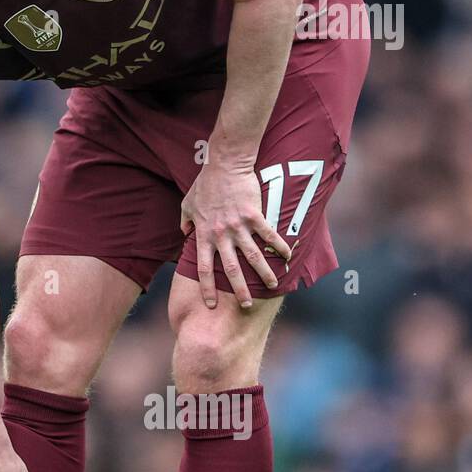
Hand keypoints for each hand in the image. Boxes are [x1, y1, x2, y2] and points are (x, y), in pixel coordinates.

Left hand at [179, 156, 291, 308]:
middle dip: (239, 290)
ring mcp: (238, 226)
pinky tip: (287, 257)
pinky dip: (279, 246)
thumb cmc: (205, 184)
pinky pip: (268, 235)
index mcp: (204, 235)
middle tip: (246, 306)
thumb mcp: (187, 204)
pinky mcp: (254, 215)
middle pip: (230, 269)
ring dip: (264, 273)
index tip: (210, 304)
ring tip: (273, 286)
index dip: (207, 287)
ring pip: (252, 256)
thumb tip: (184, 232)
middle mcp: (221, 234)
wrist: (224, 165)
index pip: (203, 268)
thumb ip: (185, 221)